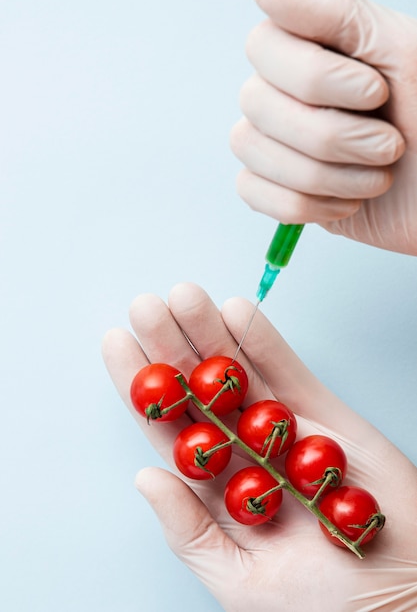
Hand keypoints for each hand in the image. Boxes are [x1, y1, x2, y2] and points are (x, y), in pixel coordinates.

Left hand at [103, 282, 416, 611]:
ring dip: (211, 333)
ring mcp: (285, 429)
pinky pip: (290, 372)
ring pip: (240, 373)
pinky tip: (238, 313)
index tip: (117, 344)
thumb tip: (145, 479)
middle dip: (171, 346)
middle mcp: (245, 452)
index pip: (169, 428)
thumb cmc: (322, 606)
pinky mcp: (326, 417)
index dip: (141, 387)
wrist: (402, 601)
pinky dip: (264, 342)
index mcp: (217, 489)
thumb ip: (191, 530)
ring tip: (184, 296)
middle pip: (200, 390)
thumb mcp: (243, 582)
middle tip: (146, 306)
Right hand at [230, 0, 416, 254]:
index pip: (264, 45)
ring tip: (375, 177)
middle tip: (389, 146)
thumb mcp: (402, 57)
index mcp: (314, 52)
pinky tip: (347, 201)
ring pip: (253, 150)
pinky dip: (308, 205)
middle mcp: (287, 94)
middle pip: (257, 103)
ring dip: (328, 176)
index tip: (375, 93)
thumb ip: (335, 16)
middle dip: (333, 136)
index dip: (316, 77)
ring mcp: (278, 144)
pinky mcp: (277, 191)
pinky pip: (253, 193)